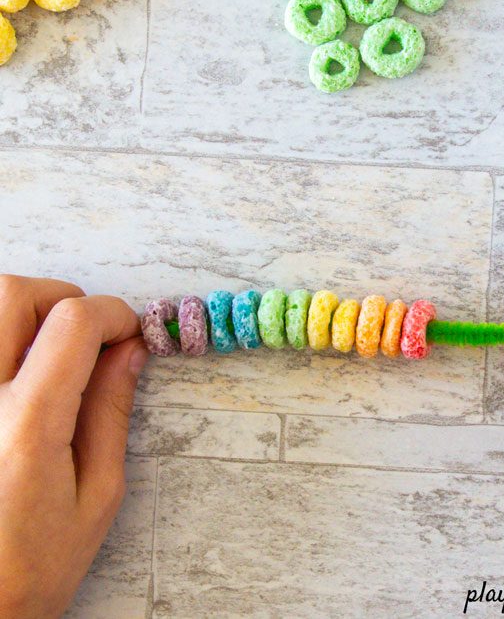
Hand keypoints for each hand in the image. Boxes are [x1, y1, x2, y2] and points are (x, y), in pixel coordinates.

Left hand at [0, 275, 147, 617]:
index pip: (72, 324)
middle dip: (64, 300)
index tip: (130, 333)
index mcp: (25, 426)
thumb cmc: (28, 568)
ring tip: (50, 354)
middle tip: (87, 337)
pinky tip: (17, 376)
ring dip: (25, 314)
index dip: (113, 313)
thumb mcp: (95, 494)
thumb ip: (110, 410)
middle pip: (14, 295)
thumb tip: (130, 351)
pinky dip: (3, 343)